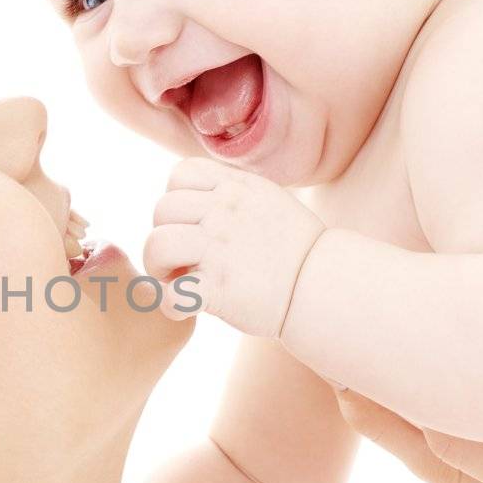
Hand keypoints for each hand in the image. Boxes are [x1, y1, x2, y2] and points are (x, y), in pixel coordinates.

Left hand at [142, 157, 325, 336]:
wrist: (326, 288)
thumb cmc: (297, 251)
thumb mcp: (268, 200)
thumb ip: (232, 192)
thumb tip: (195, 196)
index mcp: (237, 188)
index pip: (180, 175)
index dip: (175, 200)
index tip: (189, 225)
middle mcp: (225, 212)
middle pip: (161, 210)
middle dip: (163, 236)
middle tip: (179, 261)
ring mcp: (219, 248)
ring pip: (156, 244)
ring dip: (158, 267)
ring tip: (176, 280)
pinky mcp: (217, 288)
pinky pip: (168, 293)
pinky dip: (169, 304)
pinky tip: (185, 308)